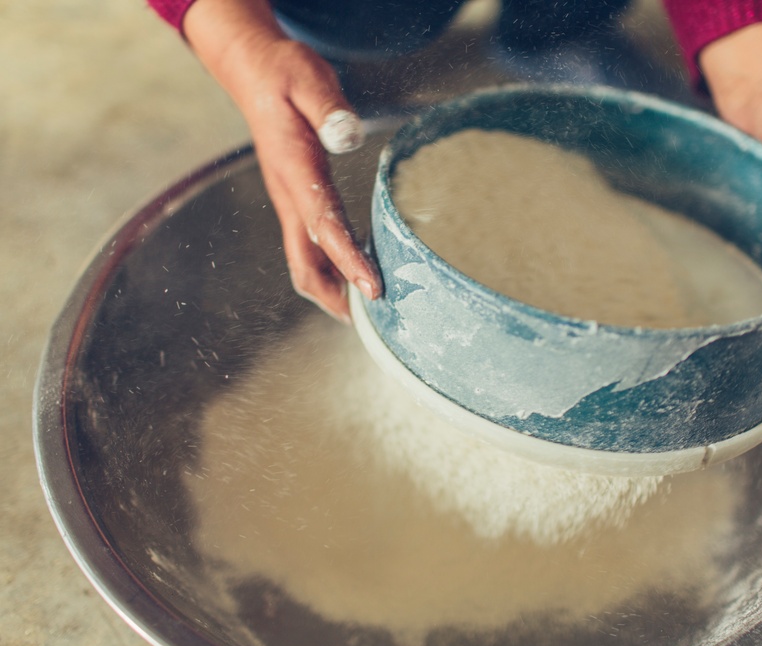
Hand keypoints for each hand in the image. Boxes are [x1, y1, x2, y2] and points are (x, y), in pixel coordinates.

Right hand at [184, 0, 381, 321]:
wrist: (253, 72)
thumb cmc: (284, 74)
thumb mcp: (307, 78)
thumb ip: (327, 107)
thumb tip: (346, 136)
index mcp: (293, 171)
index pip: (323, 226)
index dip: (348, 261)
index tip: (373, 289)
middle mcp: (287, 195)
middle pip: (305, 261)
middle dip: (334, 296)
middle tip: (370, 321)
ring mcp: (288, 201)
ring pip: (304, 259)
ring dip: (331, 287)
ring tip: (367, 310)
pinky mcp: (294, 199)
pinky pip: (310, 244)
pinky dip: (331, 266)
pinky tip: (355, 272)